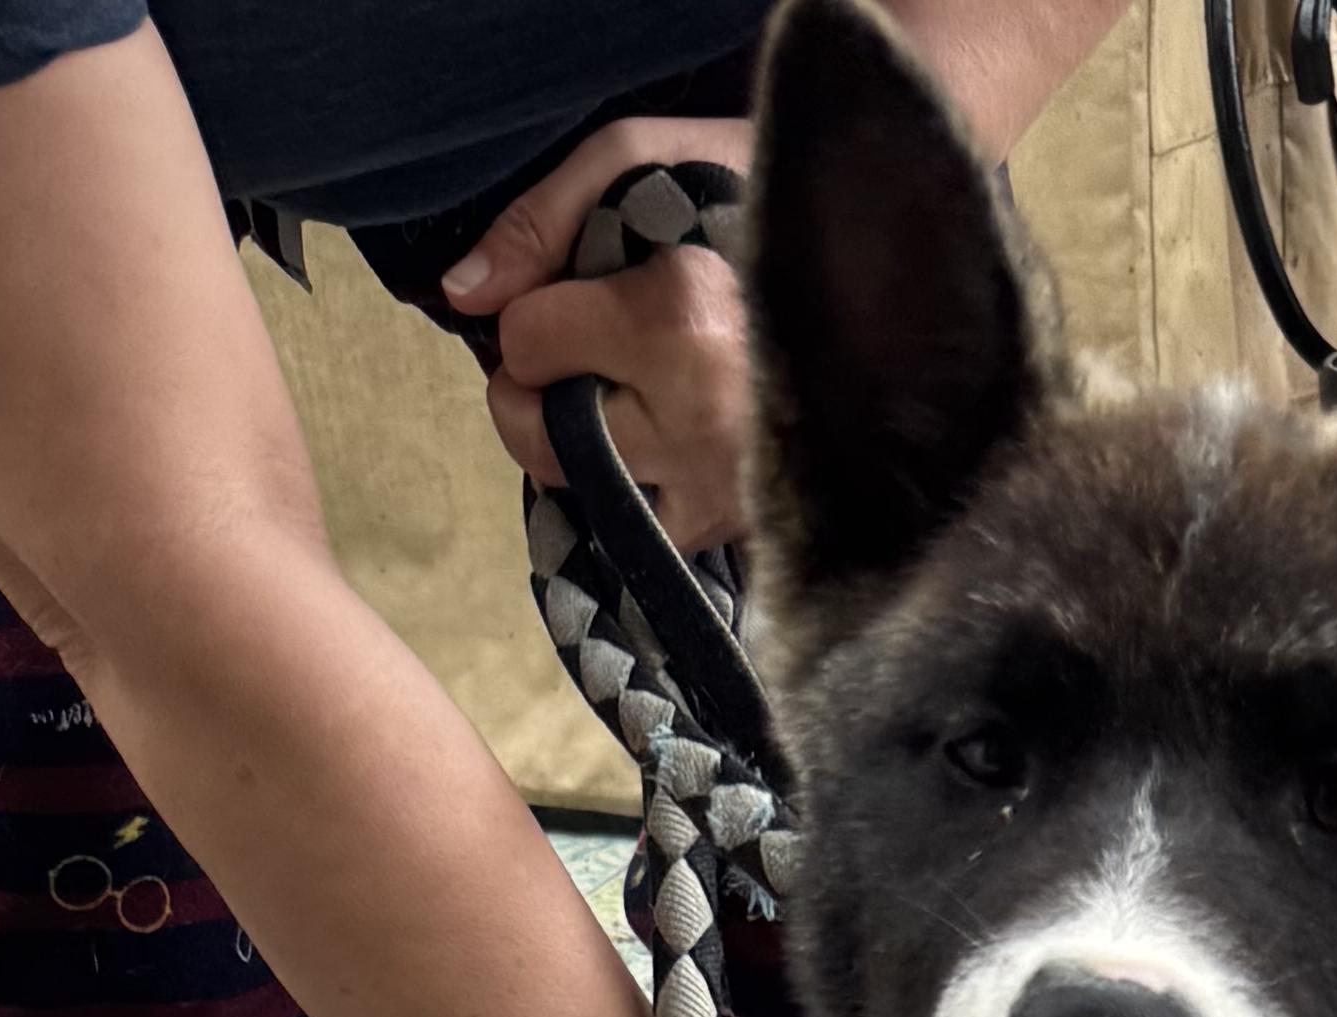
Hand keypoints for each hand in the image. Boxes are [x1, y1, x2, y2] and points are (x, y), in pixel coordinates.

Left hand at [446, 117, 755, 546]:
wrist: (873, 274)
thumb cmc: (753, 207)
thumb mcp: (645, 163)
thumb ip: (543, 221)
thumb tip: (463, 292)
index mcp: (679, 322)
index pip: (527, 342)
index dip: (533, 313)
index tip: (580, 294)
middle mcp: (696, 423)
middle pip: (537, 435)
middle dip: (539, 389)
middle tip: (585, 353)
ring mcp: (715, 492)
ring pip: (577, 487)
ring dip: (580, 438)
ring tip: (629, 390)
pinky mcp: (728, 533)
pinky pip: (628, 529)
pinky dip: (626, 484)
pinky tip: (660, 440)